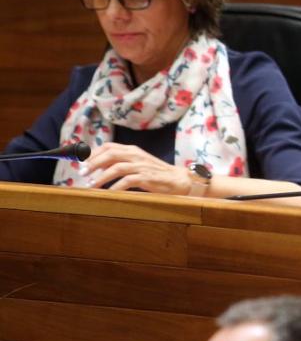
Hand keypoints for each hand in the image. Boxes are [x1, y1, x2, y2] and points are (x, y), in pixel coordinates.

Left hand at [79, 143, 194, 194]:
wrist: (179, 180)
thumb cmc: (156, 173)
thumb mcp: (137, 164)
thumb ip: (121, 162)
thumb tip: (98, 166)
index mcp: (133, 150)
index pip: (108, 146)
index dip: (92, 153)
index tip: (81, 162)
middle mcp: (136, 155)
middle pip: (110, 154)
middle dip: (93, 163)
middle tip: (83, 173)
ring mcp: (142, 166)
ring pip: (116, 167)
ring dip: (101, 177)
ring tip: (91, 185)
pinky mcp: (147, 177)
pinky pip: (127, 181)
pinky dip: (115, 187)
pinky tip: (108, 193)